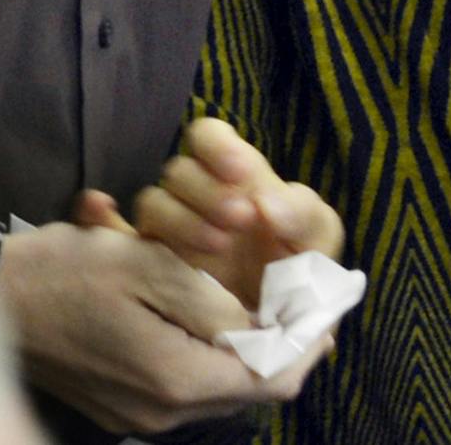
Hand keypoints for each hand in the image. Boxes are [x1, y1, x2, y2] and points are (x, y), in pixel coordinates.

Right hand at [0, 218, 329, 434]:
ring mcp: (138, 417)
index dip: (309, 340)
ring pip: (219, 387)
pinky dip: (212, 354)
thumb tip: (262, 329)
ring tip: (270, 302)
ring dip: (248, 349)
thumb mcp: (148, 266)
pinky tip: (214, 316)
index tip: (332, 303)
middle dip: (284, 344)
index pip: (273, 377)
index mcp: (177, 379)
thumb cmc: (66, 273)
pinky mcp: (120, 408)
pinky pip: (186, 386)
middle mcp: (163, 414)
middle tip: (307, 300)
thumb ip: (214, 303)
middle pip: (250, 388)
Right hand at [126, 117, 343, 308]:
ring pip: (153, 203)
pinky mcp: (159, 262)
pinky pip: (132, 238)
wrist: (287, 314)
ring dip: (182, 220)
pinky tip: (150, 240)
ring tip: (219, 245)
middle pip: (178, 171)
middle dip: (206, 191)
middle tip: (241, 218)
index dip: (216, 146)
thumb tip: (265, 203)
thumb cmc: (302, 259)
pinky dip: (133, 232)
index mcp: (235, 173)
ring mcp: (174, 227)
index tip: (242, 173)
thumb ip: (301, 211)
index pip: (206, 136)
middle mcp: (198, 194)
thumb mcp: (318, 233)